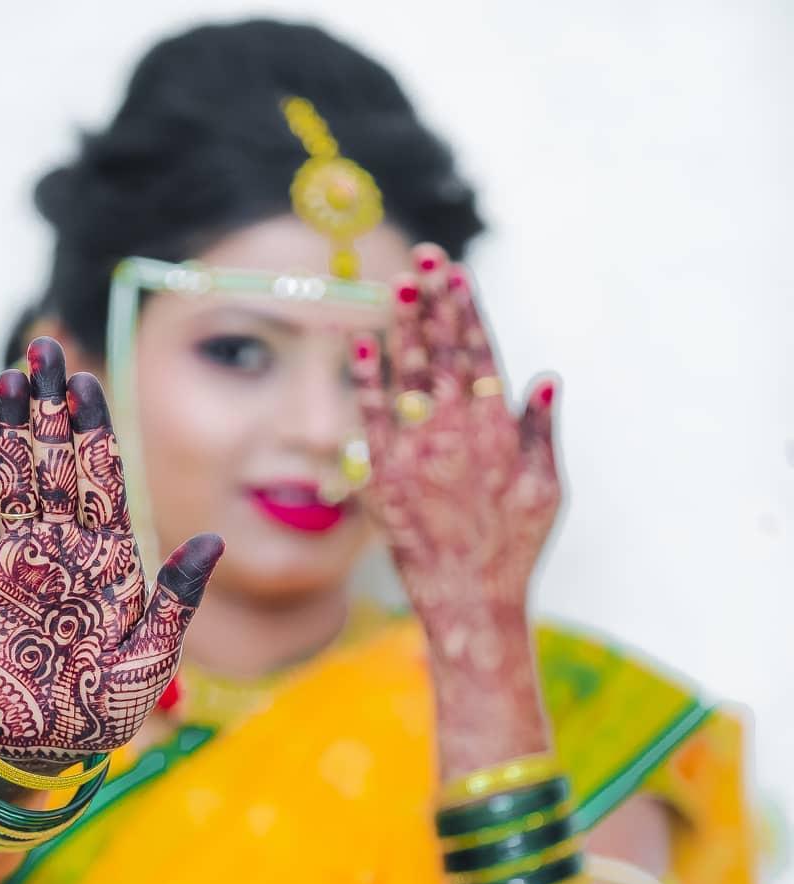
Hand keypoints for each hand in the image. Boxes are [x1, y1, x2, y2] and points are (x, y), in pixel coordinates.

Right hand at [0, 337, 223, 766]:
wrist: (45, 745)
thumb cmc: (108, 707)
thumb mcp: (154, 656)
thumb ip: (177, 597)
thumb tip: (214, 540)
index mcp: (111, 557)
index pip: (104, 480)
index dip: (96, 431)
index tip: (90, 383)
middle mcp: (64, 546)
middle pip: (58, 463)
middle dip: (52, 409)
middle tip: (44, 352)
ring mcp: (19, 558)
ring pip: (15, 479)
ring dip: (9, 430)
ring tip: (7, 377)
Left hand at [350, 243, 562, 629]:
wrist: (468, 601)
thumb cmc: (514, 549)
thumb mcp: (546, 490)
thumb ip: (541, 432)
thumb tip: (541, 377)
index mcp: (497, 431)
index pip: (480, 356)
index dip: (467, 311)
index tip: (457, 274)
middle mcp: (456, 434)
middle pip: (442, 354)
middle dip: (433, 302)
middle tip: (422, 258)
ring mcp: (417, 453)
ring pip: (407, 376)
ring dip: (402, 326)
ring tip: (396, 284)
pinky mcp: (385, 476)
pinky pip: (370, 418)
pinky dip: (366, 379)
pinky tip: (361, 343)